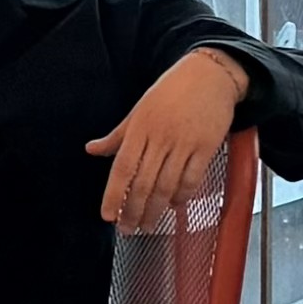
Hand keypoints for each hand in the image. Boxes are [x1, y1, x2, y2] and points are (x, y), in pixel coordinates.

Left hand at [87, 46, 249, 231]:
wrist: (210, 75)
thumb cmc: (173, 90)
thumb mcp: (139, 109)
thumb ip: (117, 135)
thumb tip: (92, 149)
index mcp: (140, 127)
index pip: (122, 168)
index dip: (114, 196)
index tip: (108, 216)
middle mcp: (160, 137)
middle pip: (143, 183)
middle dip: (134, 211)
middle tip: (128, 228)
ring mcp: (184, 143)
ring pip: (166, 186)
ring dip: (156, 210)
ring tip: (148, 225)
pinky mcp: (206, 147)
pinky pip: (192, 179)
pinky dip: (181, 196)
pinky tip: (174, 205)